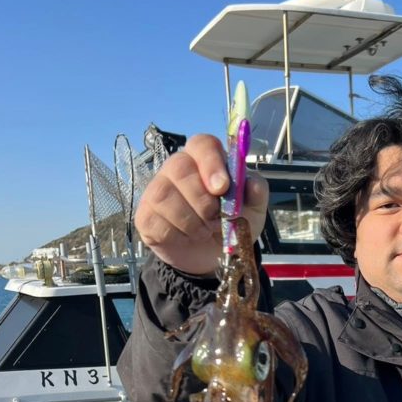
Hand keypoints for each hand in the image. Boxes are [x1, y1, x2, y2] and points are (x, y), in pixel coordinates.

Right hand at [135, 134, 268, 275]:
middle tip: (217, 219)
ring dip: (190, 221)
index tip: (222, 188)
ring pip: (164, 196)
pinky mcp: (146, 215)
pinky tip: (187, 238)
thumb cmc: (232, 224)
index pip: (202, 144)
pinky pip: (154, 221)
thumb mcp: (253, 211)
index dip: (211, 163)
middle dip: (202, 200)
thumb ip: (256, 194)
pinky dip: (176, 235)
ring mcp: (158, 190)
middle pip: (180, 168)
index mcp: (205, 159)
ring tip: (205, 231)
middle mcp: (177, 168)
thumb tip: (252, 184)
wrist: (213, 257)